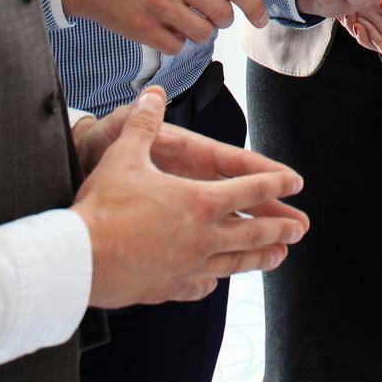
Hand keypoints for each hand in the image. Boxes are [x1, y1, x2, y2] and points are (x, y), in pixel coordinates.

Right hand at [60, 0, 268, 51]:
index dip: (255, 7)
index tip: (261, 19)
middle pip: (222, 15)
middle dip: (220, 20)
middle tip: (206, 14)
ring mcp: (159, 5)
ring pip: (203, 34)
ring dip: (197, 32)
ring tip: (179, 17)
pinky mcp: (144, 28)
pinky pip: (178, 47)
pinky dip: (174, 42)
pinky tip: (161, 26)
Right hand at [72, 88, 309, 307]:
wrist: (79, 259)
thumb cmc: (104, 206)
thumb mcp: (125, 156)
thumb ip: (143, 123)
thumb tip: (153, 94)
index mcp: (199, 200)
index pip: (249, 189)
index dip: (275, 184)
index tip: (296, 183)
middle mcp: (203, 236)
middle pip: (252, 232)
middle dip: (279, 227)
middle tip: (301, 228)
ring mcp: (188, 266)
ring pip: (233, 263)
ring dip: (259, 259)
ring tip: (278, 258)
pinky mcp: (168, 288)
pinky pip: (197, 284)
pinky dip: (209, 281)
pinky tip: (213, 283)